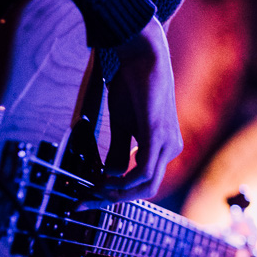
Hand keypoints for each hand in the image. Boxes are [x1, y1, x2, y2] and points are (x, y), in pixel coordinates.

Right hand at [100, 17, 183, 201]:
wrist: (142, 55)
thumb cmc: (133, 85)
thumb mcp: (122, 125)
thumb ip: (120, 152)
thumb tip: (111, 176)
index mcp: (164, 146)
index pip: (143, 183)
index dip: (115, 195)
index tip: (86, 198)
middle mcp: (171, 147)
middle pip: (146, 189)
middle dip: (114, 199)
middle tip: (85, 201)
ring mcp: (167, 142)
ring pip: (146, 185)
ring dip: (116, 193)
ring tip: (92, 191)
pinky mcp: (157, 134)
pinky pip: (144, 171)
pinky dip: (123, 182)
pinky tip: (105, 181)